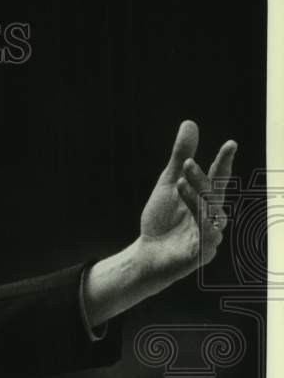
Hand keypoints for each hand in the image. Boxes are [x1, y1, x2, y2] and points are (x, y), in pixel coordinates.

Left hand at [83, 120, 237, 326]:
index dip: (224, 162)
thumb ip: (179, 157)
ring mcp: (209, 236)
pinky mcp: (202, 254)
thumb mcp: (168, 184)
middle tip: (186, 163)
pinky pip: (207, 240)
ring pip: (211, 216)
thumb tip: (190, 122)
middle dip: (202, 179)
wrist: (147, 254)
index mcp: (206, 199)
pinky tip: (196, 216)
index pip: (219, 178)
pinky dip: (202, 227)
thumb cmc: (161, 220)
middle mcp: (212, 216)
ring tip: (180, 183)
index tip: (230, 143)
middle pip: (213, 195)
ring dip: (197, 199)